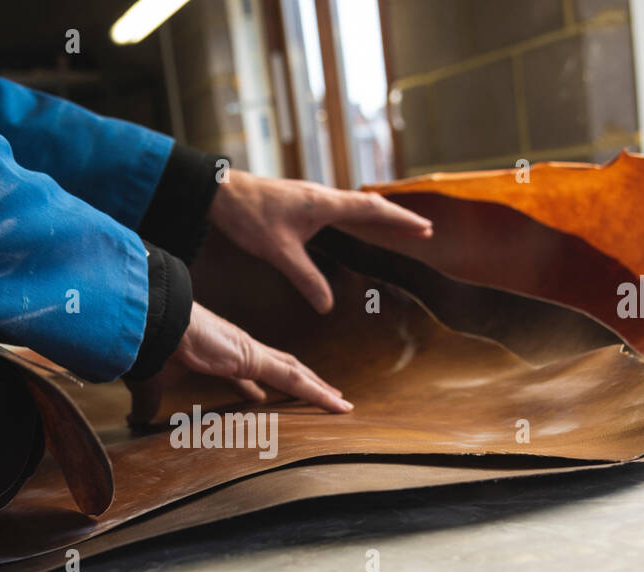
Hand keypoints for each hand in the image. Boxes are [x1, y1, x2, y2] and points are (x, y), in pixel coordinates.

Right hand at [126, 302, 352, 424]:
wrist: (149, 321)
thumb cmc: (148, 345)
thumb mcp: (151, 382)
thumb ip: (148, 403)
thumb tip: (137, 419)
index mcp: (217, 353)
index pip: (243, 372)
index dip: (254, 385)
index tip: (261, 396)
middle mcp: (238, 348)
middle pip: (279, 366)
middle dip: (300, 380)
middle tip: (320, 391)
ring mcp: (249, 351)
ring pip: (294, 372)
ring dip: (317, 387)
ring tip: (339, 401)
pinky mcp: (254, 358)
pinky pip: (294, 378)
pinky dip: (318, 393)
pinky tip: (338, 405)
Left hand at [207, 168, 432, 312]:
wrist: (219, 192)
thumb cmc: (249, 216)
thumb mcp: (280, 253)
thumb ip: (306, 279)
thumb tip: (328, 307)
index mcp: (325, 204)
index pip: (373, 211)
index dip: (401, 221)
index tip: (425, 228)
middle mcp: (322, 196)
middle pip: (370, 205)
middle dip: (397, 219)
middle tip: (422, 230)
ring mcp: (311, 196)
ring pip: (354, 203)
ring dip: (377, 215)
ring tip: (396, 226)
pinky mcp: (299, 200)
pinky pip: (338, 206)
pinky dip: (356, 214)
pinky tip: (351, 223)